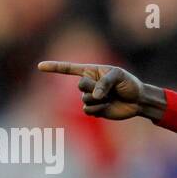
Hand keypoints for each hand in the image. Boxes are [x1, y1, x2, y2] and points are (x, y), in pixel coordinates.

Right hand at [37, 62, 162, 120]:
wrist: (137, 100)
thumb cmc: (129, 83)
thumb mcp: (119, 75)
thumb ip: (105, 82)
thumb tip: (94, 95)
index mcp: (91, 71)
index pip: (69, 69)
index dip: (54, 67)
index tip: (39, 67)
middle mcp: (88, 84)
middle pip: (80, 86)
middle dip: (93, 87)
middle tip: (107, 89)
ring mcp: (90, 97)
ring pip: (85, 100)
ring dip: (99, 100)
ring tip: (110, 98)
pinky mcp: (94, 110)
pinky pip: (88, 110)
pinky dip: (99, 109)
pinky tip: (108, 106)